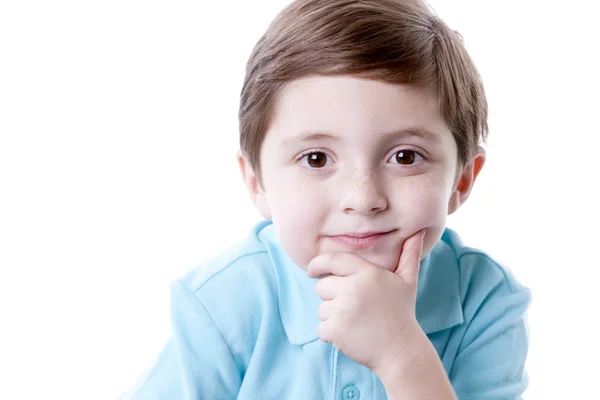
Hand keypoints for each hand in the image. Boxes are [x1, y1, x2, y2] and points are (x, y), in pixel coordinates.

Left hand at [306, 230, 426, 375]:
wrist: (401, 351)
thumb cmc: (402, 313)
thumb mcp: (407, 281)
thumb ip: (409, 254)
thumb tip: (418, 232)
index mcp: (367, 273)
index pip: (333, 260)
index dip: (318, 264)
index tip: (312, 270)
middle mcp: (353, 288)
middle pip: (322, 286)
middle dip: (333, 296)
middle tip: (354, 307)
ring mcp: (342, 310)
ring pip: (321, 308)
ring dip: (334, 316)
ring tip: (357, 322)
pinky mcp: (335, 330)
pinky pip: (320, 328)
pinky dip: (331, 334)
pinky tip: (351, 335)